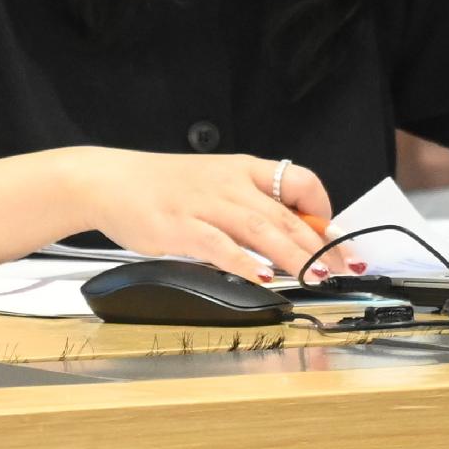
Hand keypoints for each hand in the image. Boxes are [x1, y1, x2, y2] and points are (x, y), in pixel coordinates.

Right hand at [65, 148, 346, 282]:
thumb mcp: (210, 184)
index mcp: (239, 169)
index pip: (298, 181)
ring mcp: (203, 204)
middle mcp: (226, 183)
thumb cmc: (158, 187)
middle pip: (286, 213)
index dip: (323, 209)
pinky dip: (244, 263)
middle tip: (343, 267)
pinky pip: (219, 245)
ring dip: (293, 255)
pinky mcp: (179, 227)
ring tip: (316, 276)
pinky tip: (262, 278)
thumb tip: (288, 237)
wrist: (104, 180)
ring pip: (261, 229)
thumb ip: (246, 207)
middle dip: (320, 244)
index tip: (333, 235)